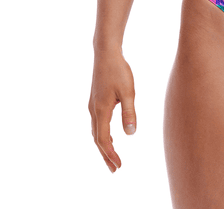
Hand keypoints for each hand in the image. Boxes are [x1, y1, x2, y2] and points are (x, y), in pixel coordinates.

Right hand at [88, 49, 136, 172]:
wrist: (105, 54)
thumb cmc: (118, 70)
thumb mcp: (128, 91)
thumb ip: (129, 113)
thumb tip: (131, 134)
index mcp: (101, 110)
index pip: (103, 139)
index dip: (110, 154)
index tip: (118, 166)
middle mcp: (94, 110)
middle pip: (97, 139)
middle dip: (105, 155)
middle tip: (114, 169)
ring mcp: (93, 105)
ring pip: (95, 131)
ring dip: (103, 146)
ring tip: (111, 157)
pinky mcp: (95, 100)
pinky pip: (96, 124)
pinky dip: (101, 135)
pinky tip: (108, 135)